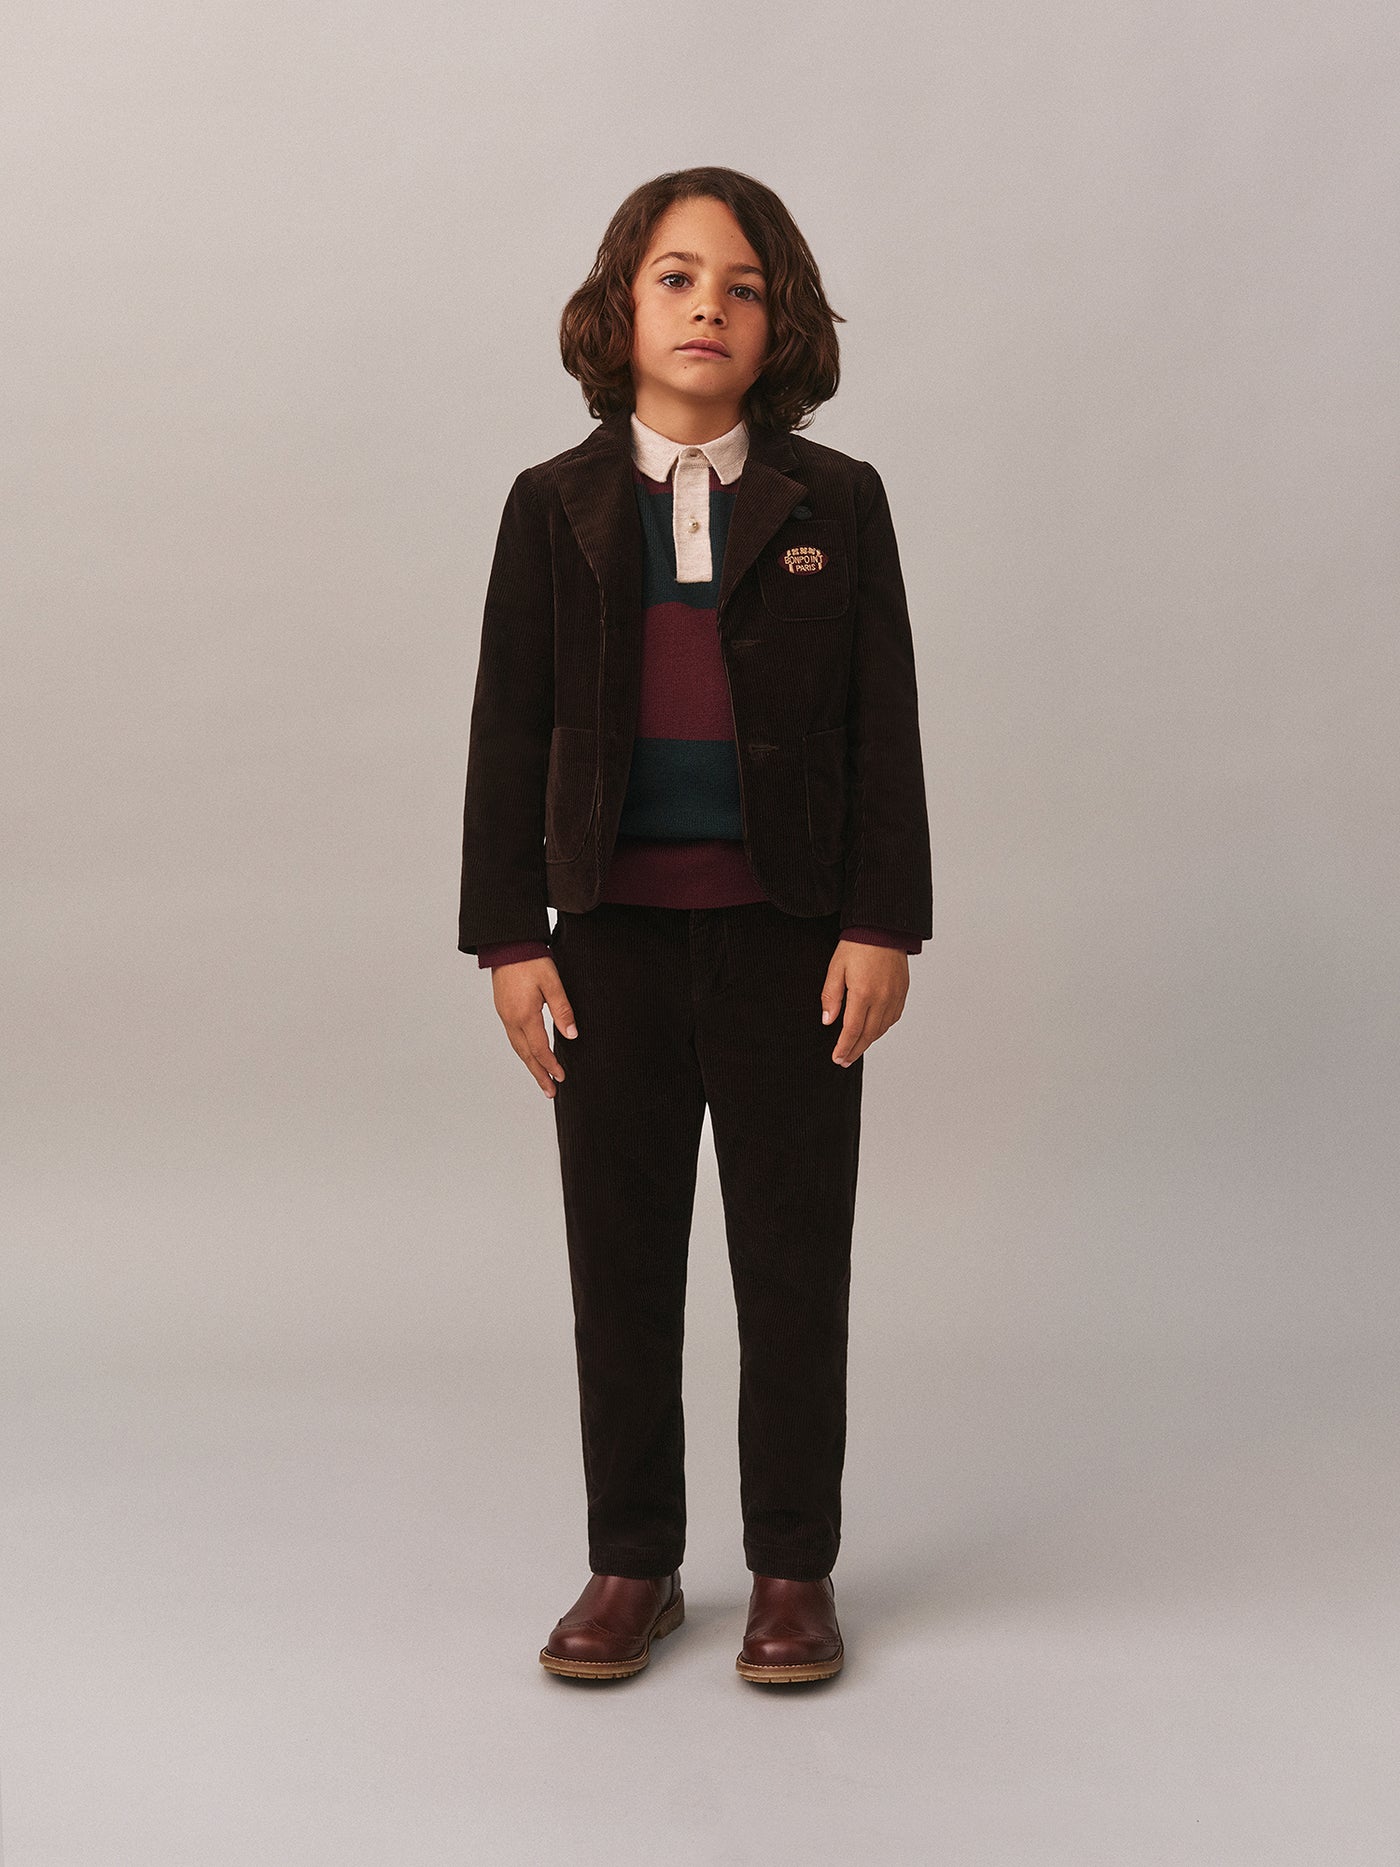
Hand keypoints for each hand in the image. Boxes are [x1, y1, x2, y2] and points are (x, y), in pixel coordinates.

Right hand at [491, 957, 577, 1097]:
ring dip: (530, 1065)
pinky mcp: (502, 1009)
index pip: (539, 1049)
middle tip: (550, 1091)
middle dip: (538, 1074)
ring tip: (541, 1078)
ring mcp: (504, 1015)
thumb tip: (571, 1035)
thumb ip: (562, 1010)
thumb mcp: (553, 983)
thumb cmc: (531, 960)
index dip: (551, 1065)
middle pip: (525, 1055)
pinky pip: (512, 1037)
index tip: (561, 1077)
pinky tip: (529, 1054)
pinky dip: (522, 1051)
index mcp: (525, 1015)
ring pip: (517, 1047)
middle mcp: (511, 1019)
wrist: (507, 944)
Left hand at [821, 940, 908, 1065]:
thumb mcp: (836, 968)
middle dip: (855, 1050)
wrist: (882, 928)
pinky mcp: (902, 991)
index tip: (837, 1058)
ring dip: (869, 1041)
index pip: (853, 1030)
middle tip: (844, 1061)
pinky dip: (882, 1028)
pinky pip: (893, 1017)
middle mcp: (882, 998)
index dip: (844, 1047)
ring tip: (856, 1049)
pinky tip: (873, 1031)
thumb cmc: (856, 945)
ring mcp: (895, 995)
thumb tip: (827, 1021)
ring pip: (882, 1028)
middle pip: (869, 1034)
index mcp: (863, 993)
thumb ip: (831, 996)